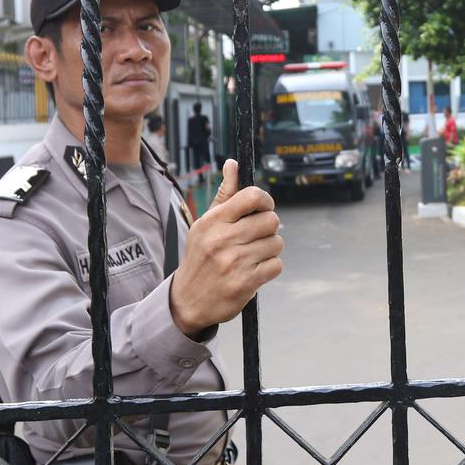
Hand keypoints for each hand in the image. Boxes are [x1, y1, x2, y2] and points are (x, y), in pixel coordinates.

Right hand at [169, 159, 282, 336]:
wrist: (188, 300)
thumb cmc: (200, 256)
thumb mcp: (206, 224)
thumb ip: (225, 195)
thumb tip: (233, 164)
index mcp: (213, 221)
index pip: (252, 196)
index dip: (265, 200)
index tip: (263, 208)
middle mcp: (223, 240)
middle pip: (271, 220)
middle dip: (269, 227)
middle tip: (257, 235)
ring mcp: (235, 262)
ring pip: (276, 243)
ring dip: (270, 249)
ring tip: (252, 254)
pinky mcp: (246, 283)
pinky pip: (276, 265)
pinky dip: (270, 267)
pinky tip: (254, 269)